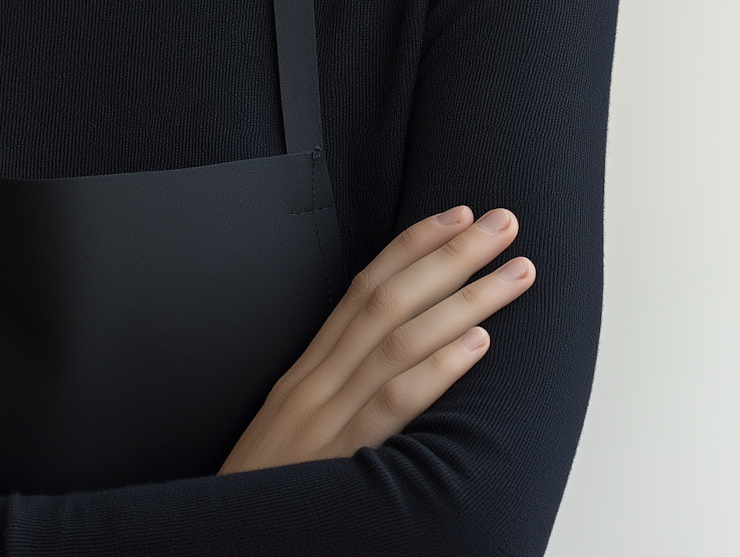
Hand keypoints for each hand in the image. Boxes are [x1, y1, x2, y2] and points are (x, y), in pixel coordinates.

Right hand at [221, 205, 533, 471]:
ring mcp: (328, 418)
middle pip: (389, 299)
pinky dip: (437, 369)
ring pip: (401, 339)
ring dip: (464, 299)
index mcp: (307, 370)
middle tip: (505, 223)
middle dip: (451, 256)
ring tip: (513, 274)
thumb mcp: (292, 429)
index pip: (364, 287)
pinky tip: (478, 344)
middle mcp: (317, 382)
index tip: (460, 215)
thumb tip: (393, 357)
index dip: (413, 246)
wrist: (226, 541)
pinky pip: (393, 404)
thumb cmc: (266, 492)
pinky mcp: (341, 460)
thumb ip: (335, 391)